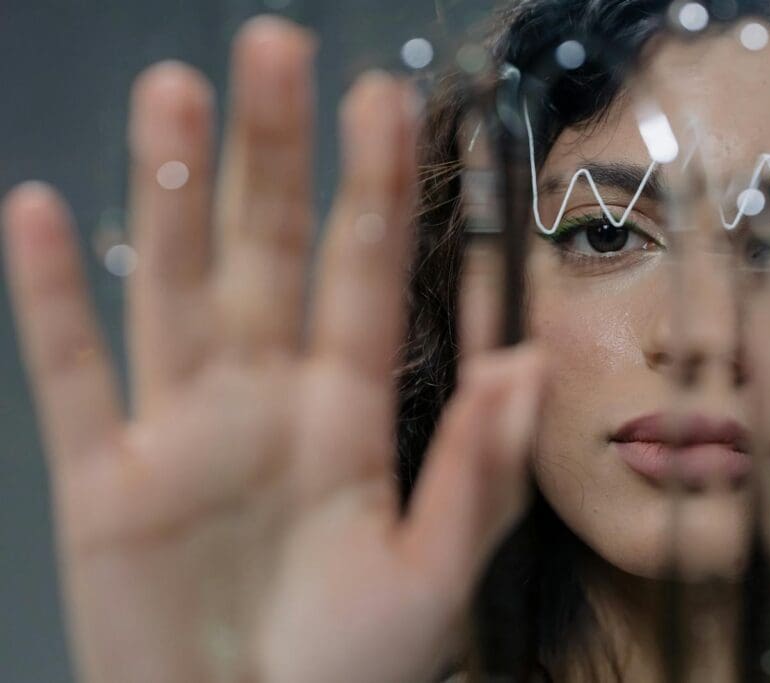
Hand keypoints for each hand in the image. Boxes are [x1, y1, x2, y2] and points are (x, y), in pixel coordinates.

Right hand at [3, 16, 542, 682]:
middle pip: (266, 253)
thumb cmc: (349, 674)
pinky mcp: (102, 481)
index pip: (362, 277)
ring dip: (171, 191)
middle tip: (276, 47)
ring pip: (172, 286)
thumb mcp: (432, 580)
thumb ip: (477, 474)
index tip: (382, 100)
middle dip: (273, 153)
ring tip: (174, 92)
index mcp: (348, 418)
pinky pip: (69, 375)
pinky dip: (49, 300)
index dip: (372, 189)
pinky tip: (38, 212)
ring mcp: (180, 432)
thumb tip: (525, 365)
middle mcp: (264, 402)